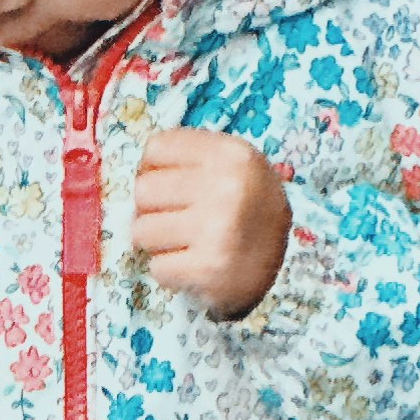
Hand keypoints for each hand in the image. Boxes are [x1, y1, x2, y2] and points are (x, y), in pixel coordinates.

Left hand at [130, 127, 289, 321]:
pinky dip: (170, 271)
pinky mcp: (209, 268)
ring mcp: (218, 229)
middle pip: (143, 189)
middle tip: (177, 221)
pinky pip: (157, 267)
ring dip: (158, 243)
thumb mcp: (231, 168)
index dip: (154, 170)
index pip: (156, 148)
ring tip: (185, 244)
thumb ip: (188, 159)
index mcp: (230, 154)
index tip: (170, 187)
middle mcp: (227, 186)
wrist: (284, 268)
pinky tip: (193, 266)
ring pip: (142, 230)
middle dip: (153, 209)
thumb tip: (135, 172)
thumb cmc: (246, 212)